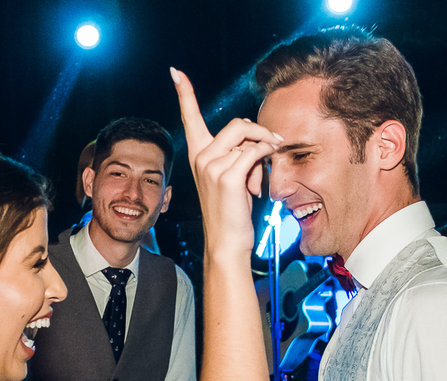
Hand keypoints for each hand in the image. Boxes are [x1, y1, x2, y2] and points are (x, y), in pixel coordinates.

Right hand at [172, 67, 279, 259]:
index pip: (190, 118)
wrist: (226, 242)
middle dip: (259, 134)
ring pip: (247, 137)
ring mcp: (211, 166)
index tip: (175, 72)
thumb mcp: (235, 178)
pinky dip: (266, 156)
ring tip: (263, 172)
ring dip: (265, 148)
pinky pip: (254, 151)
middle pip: (236, 124)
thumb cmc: (233, 212)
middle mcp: (201, 157)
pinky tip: (264, 173)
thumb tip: (260, 140)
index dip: (184, 93)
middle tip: (271, 149)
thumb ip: (240, 154)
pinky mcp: (226, 176)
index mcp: (198, 155)